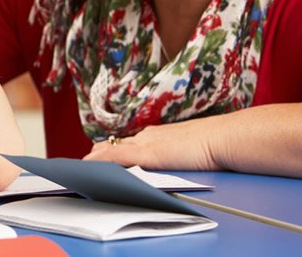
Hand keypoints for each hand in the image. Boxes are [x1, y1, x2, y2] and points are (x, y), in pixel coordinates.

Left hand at [83, 118, 221, 170]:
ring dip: (95, 159)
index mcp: (158, 135)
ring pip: (112, 150)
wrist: (222, 138)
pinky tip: (90, 166)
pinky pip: (117, 157)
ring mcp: (147, 144)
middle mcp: (148, 136)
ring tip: (79, 166)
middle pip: (116, 145)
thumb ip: (175, 154)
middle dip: (98, 154)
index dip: (112, 149)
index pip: (129, 142)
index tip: (99, 153)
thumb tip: (172, 160)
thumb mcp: (189, 148)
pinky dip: (102, 162)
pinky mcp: (149, 154)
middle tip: (83, 162)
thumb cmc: (214, 143)